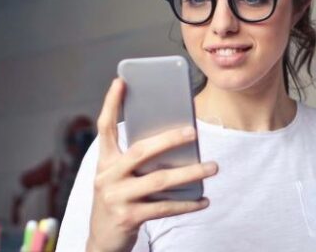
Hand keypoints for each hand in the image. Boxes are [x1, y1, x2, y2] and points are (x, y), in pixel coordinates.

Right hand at [86, 78, 218, 251]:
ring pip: (159, 180)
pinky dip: (187, 204)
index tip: (121, 81)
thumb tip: (176, 142)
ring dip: (190, 173)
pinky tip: (204, 199)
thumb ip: (138, 161)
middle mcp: (107, 177)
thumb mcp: (120, 178)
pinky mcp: (128, 218)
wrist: (102, 241)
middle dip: (169, 139)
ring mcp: (116, 198)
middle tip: (193, 131)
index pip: (105, 127)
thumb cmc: (119, 200)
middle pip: (141, 151)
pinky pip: (165, 207)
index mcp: (104, 162)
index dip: (111, 103)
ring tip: (213, 167)